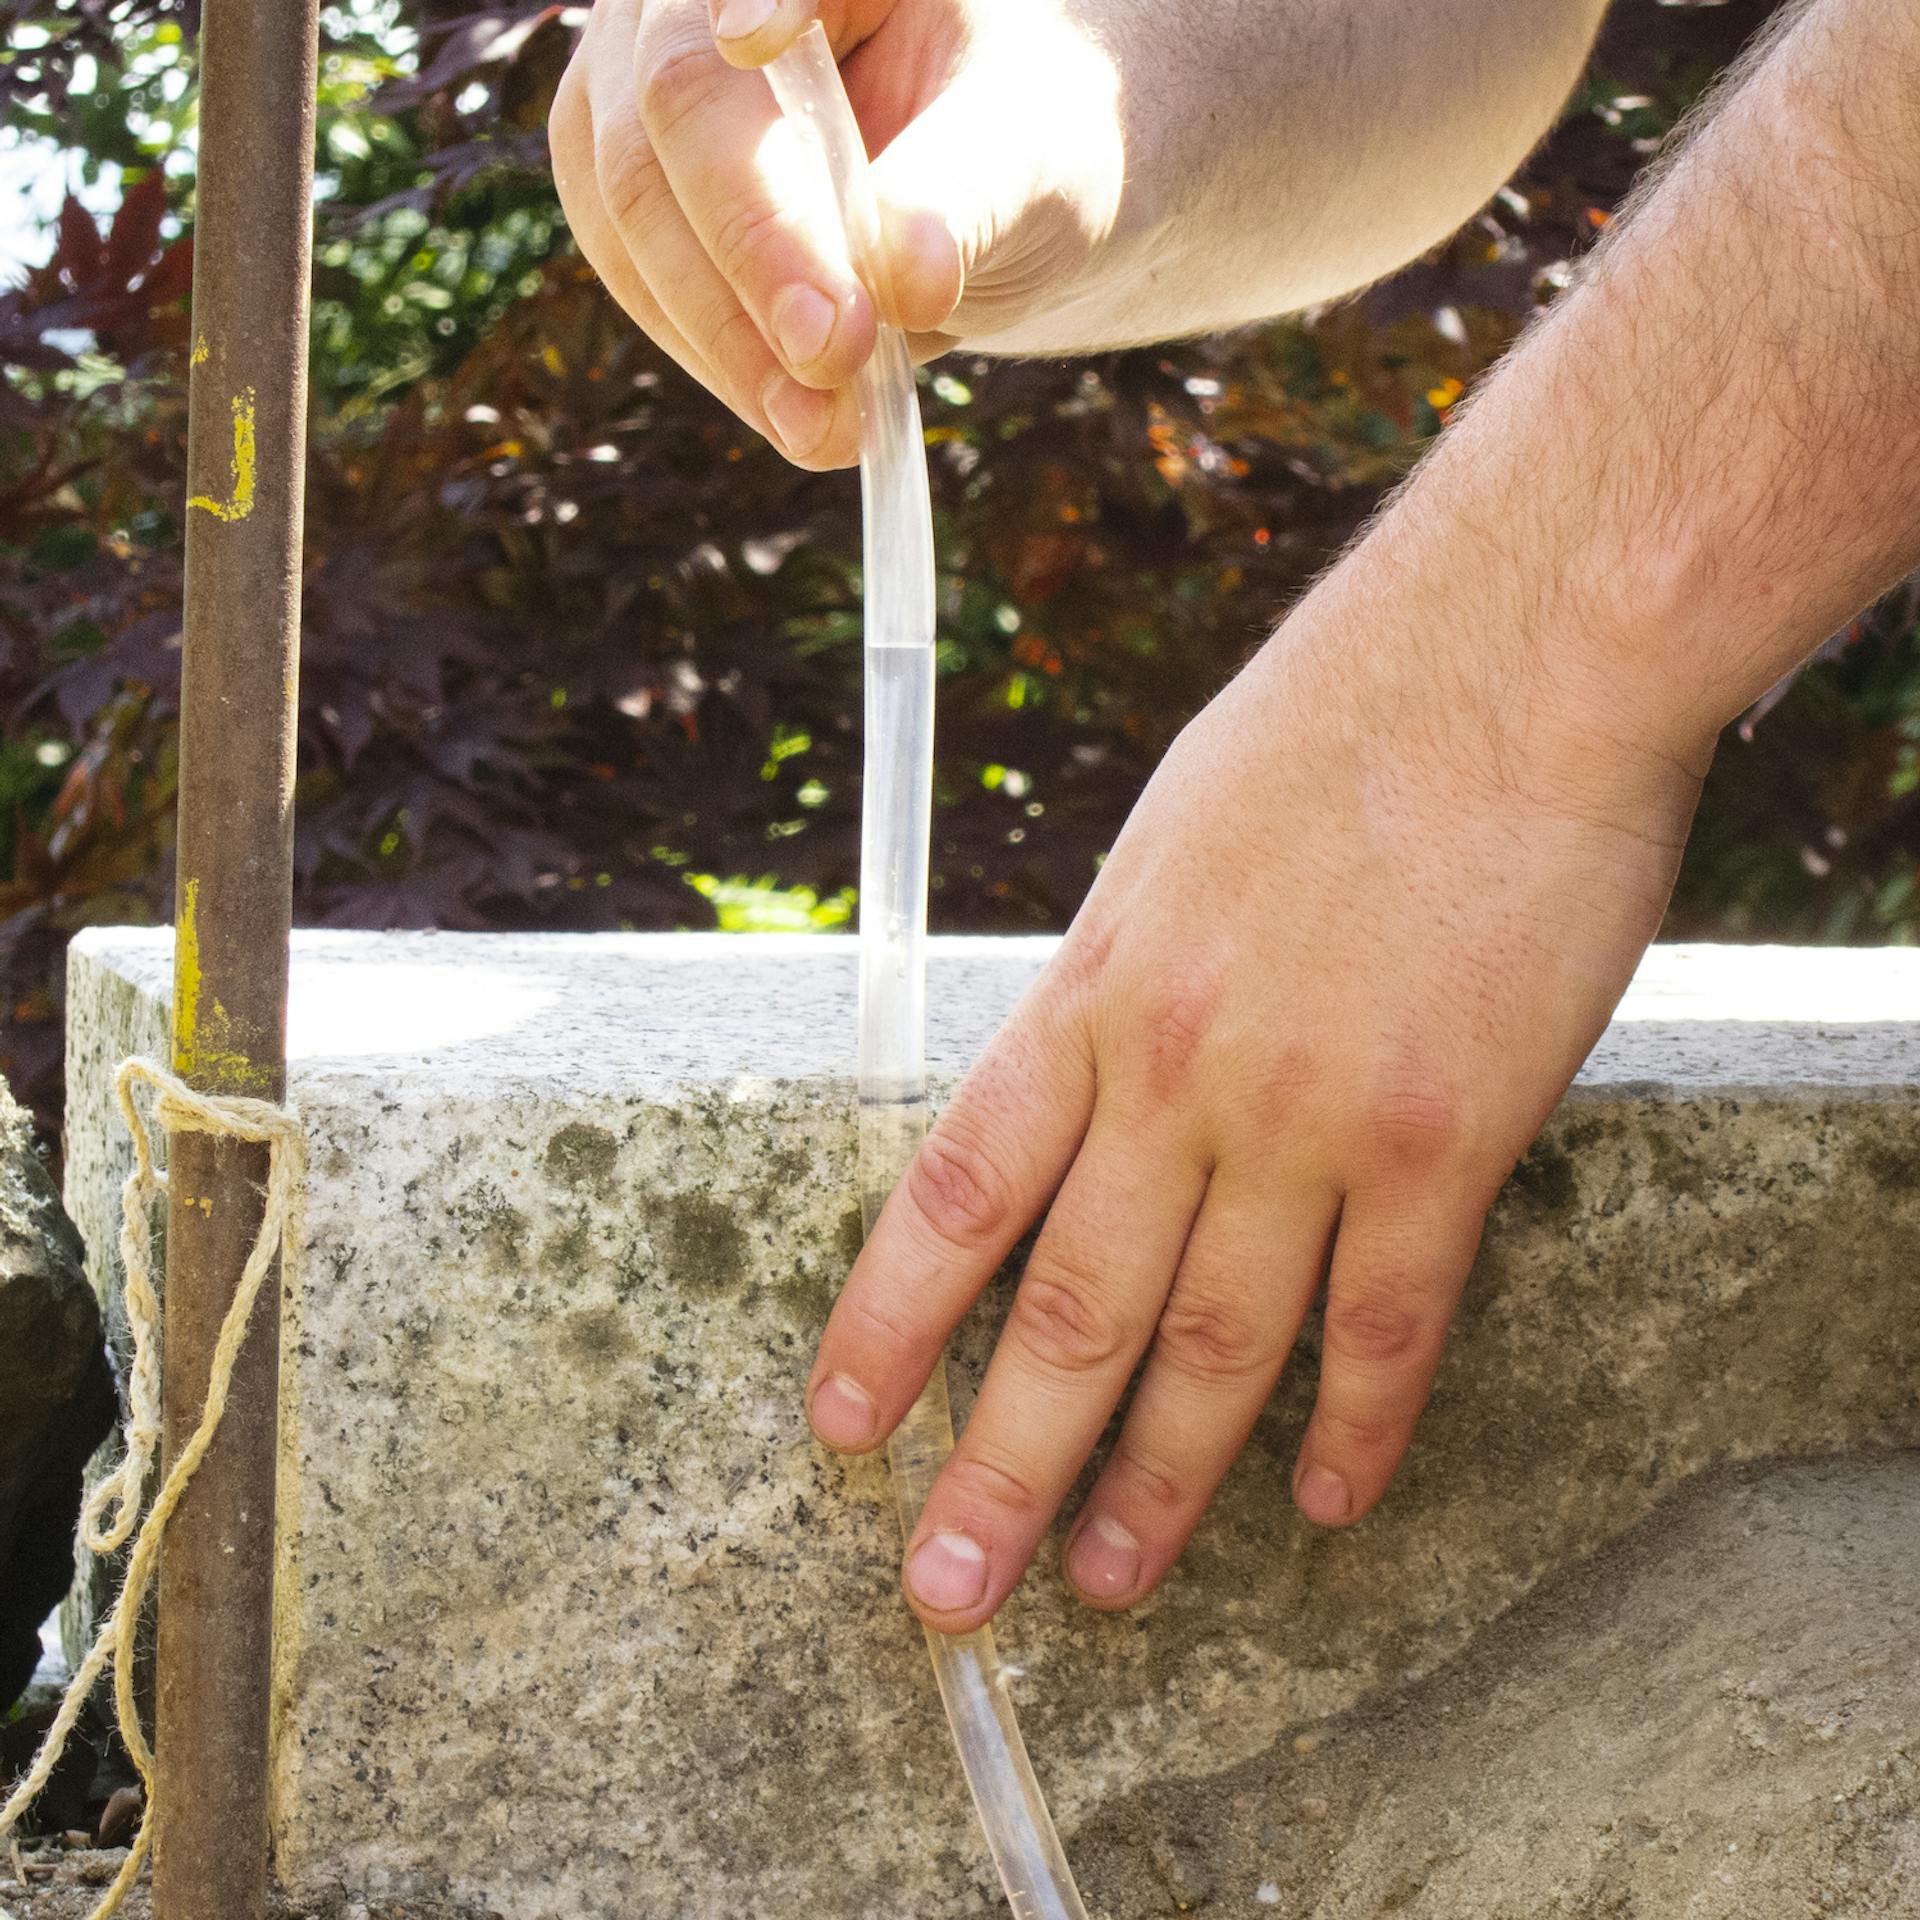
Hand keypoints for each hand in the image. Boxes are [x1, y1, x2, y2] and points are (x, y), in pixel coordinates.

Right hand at [547, 0, 1126, 467]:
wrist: (995, 184)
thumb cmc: (1020, 138)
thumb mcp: (1031, 154)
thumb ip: (963, 197)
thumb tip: (904, 275)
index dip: (746, 27)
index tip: (753, 38)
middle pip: (666, 115)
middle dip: (752, 260)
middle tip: (836, 362)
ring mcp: (634, 84)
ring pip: (628, 212)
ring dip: (727, 341)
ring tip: (828, 427)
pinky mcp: (626, 185)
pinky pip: (635, 278)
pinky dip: (720, 359)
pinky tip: (799, 411)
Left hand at [805, 541, 1707, 1629]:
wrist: (1510, 663)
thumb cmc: (1336, 725)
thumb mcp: (1167, 843)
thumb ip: (1120, 977)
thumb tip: (1085, 1069)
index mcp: (1095, 995)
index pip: (956, 1192)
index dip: (885, 1326)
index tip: (842, 1426)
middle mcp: (1179, 1078)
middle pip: (1066, 1309)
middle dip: (997, 1466)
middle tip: (947, 1588)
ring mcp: (1309, 1119)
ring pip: (1213, 1346)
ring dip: (1157, 1480)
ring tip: (1109, 1577)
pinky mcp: (1443, 1142)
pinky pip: (1386, 1322)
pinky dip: (1358, 1425)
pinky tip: (1325, 1501)